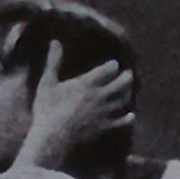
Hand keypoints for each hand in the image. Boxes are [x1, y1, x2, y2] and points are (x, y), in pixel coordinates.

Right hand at [20, 58, 134, 170]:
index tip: (114, 65)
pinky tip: (131, 116)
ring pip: (123, 100)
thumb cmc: (47, 109)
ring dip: (127, 94)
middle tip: (129, 74)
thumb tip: (55, 41)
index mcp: (86, 83)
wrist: (54, 137)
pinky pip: (121, 122)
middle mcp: (99, 96)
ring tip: (130, 90)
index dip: (112, 66)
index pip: (106, 70)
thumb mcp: (48, 82)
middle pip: (120, 84)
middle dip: (126, 78)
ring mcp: (104, 112)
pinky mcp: (105, 127)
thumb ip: (53, 61)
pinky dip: (127, 118)